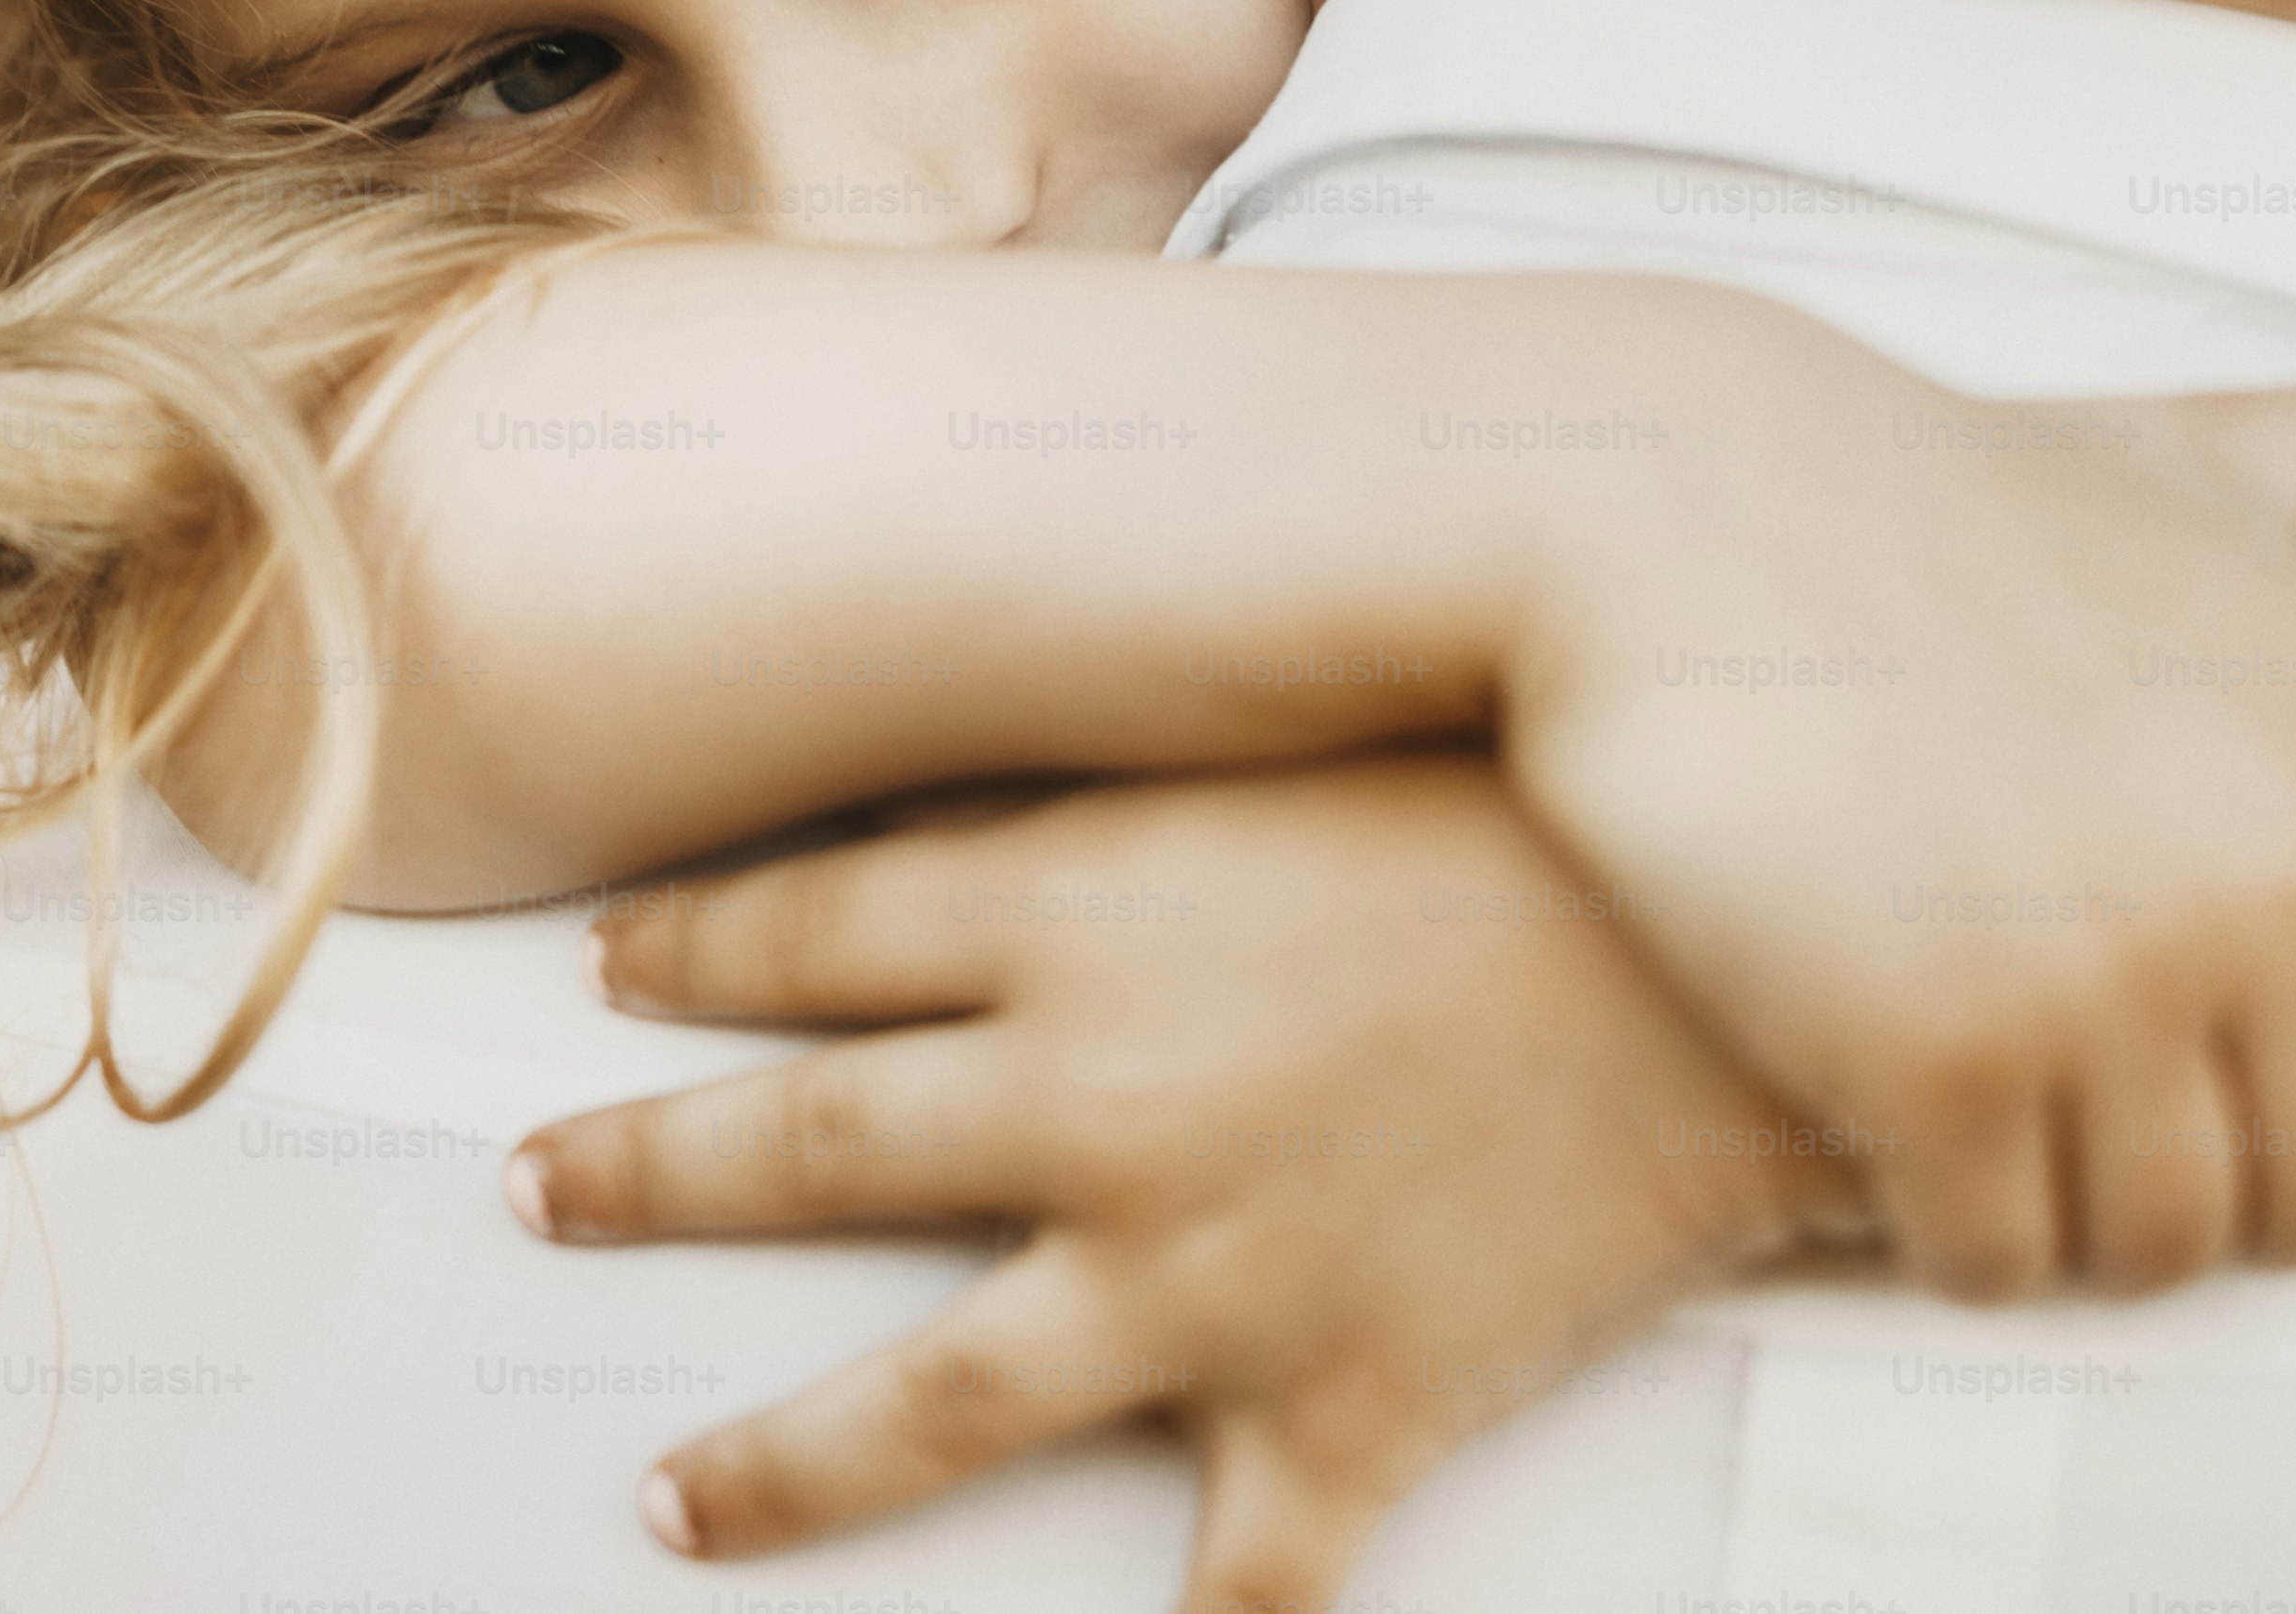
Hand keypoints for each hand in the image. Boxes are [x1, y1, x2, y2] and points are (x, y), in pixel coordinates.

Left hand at [513, 760, 1870, 1611]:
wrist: (1753, 948)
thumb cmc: (1515, 819)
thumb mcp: (1258, 762)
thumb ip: (1079, 801)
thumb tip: (918, 818)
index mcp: (1066, 920)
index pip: (801, 937)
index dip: (682, 954)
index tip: (604, 968)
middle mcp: (1096, 1105)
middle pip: (802, 1150)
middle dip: (647, 1172)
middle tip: (543, 1186)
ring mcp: (1208, 1276)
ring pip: (935, 1400)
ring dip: (783, 1464)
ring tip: (671, 1504)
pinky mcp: (1343, 1406)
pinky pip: (1244, 1576)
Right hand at [1506, 364, 2295, 1297]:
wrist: (1649, 501)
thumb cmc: (1910, 486)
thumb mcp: (2187, 453)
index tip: (2257, 1115)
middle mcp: (2270, 879)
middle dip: (2239, 1208)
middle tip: (2117, 1164)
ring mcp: (2102, 976)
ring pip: (2173, 1242)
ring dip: (2093, 1242)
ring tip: (2006, 1177)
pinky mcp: (1928, 1053)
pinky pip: (1999, 1254)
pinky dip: (1958, 1245)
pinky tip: (1894, 1170)